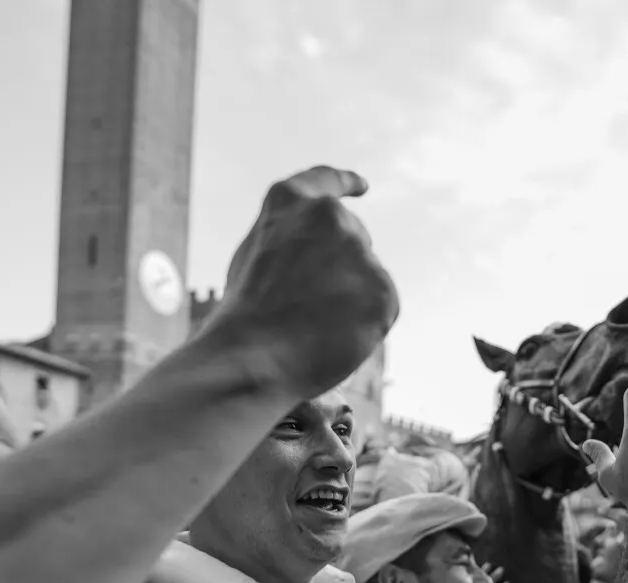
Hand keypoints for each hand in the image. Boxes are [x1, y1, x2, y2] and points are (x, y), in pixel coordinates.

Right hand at [208, 165, 397, 399]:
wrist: (253, 356)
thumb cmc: (244, 315)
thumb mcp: (253, 255)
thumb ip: (288, 238)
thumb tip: (318, 249)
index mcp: (290, 201)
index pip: (325, 181)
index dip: (345, 183)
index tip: (362, 186)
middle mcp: (331, 216)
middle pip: (355, 239)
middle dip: (342, 268)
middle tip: (312, 306)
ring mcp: (359, 251)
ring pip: (367, 278)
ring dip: (351, 299)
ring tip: (313, 327)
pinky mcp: (383, 289)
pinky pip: (382, 308)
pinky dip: (365, 326)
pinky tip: (334, 339)